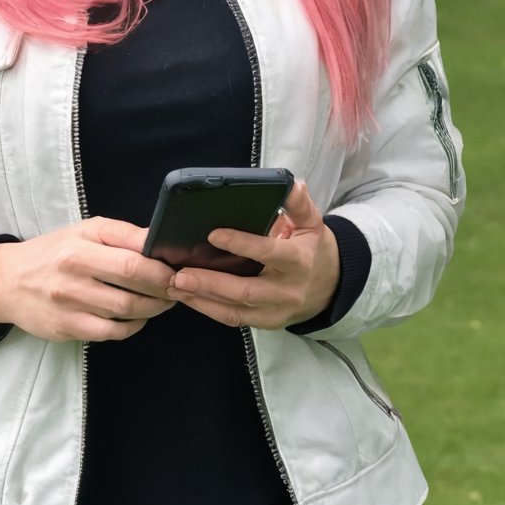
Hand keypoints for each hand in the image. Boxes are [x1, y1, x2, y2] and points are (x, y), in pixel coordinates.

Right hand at [0, 217, 175, 342]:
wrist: (6, 281)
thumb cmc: (52, 252)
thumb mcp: (84, 231)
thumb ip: (121, 235)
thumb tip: (159, 241)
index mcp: (80, 243)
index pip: (132, 256)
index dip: (162, 266)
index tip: (178, 268)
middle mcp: (74, 271)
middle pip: (133, 284)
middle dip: (164, 288)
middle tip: (178, 288)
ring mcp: (69, 302)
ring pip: (126, 311)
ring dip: (153, 308)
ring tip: (163, 302)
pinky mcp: (66, 327)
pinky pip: (111, 332)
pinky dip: (132, 327)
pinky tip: (138, 318)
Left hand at [165, 180, 339, 329]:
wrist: (331, 287)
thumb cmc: (313, 249)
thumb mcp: (312, 222)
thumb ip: (298, 203)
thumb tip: (289, 182)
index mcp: (299, 261)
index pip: (269, 253)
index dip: (242, 245)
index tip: (213, 235)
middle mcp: (288, 290)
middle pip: (246, 291)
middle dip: (210, 283)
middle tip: (180, 274)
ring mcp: (277, 311)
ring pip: (236, 310)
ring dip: (202, 300)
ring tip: (174, 286)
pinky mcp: (266, 323)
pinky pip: (234, 319)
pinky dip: (208, 310)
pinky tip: (187, 298)